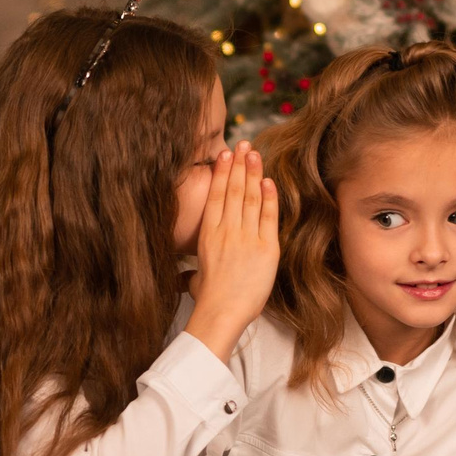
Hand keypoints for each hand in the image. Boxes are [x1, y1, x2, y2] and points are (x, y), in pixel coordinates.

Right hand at [185, 142, 278, 361]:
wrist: (221, 312)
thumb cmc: (208, 299)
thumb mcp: (195, 279)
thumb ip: (193, 272)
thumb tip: (186, 277)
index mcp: (208, 234)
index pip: (216, 196)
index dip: (222, 173)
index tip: (226, 155)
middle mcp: (226, 230)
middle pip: (234, 190)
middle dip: (239, 164)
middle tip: (244, 144)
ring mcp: (246, 237)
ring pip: (250, 197)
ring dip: (253, 173)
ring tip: (256, 154)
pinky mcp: (266, 248)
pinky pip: (268, 216)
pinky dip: (269, 197)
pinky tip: (269, 181)